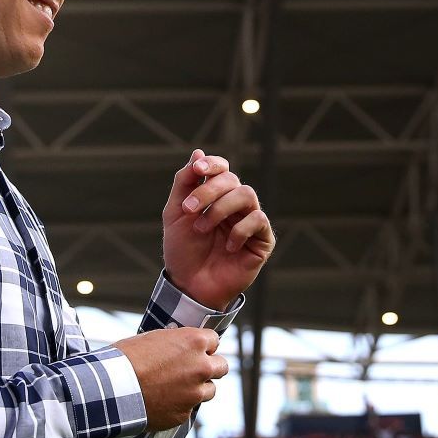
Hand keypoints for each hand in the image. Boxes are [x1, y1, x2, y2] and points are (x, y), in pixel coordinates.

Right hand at [113, 326, 227, 430]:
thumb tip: (181, 345)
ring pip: (210, 390)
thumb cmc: (127, 358)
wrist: (113, 388)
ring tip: (175, 387)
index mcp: (195, 342)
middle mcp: (201, 367)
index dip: (202, 346)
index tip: (193, 350)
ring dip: (198, 388)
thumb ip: (176, 343)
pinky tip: (161, 401)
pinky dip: (179, 405)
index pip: (214, 340)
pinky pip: (189, 408)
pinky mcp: (184, 414)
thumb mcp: (153, 339)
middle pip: (222, 367)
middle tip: (193, 370)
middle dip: (210, 367)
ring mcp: (195, 393)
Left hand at [161, 149, 273, 309]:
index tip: (198, 169)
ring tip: (202, 229)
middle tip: (189, 209)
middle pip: (231, 179)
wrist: (189, 285)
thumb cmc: (182, 250)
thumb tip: (197, 152)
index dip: (212, 164)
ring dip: (220, 208)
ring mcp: (249, 221)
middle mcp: (235, 205)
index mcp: (216, 196)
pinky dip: (239, 229)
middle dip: (208, 190)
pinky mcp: (262, 240)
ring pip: (247, 194)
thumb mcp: (175, 213)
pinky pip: (258, 220)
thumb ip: (184, 182)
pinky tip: (226, 245)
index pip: (222, 168)